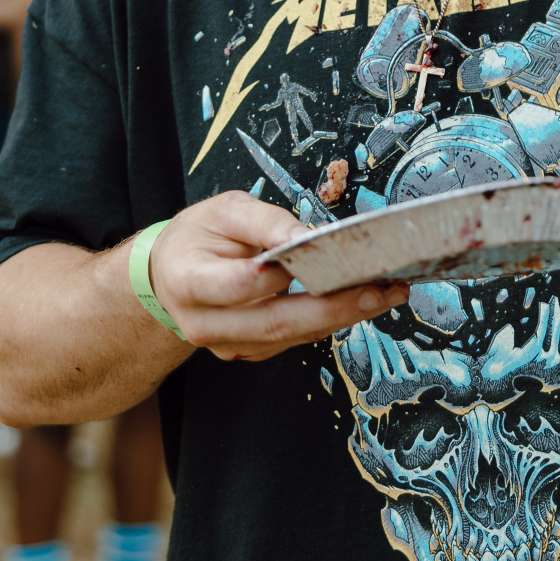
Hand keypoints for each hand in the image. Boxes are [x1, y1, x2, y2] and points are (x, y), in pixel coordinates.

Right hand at [148, 192, 407, 362]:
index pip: (234, 286)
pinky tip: (363, 301)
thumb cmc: (199, 236)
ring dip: (344, 316)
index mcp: (190, 281)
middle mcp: (208, 323)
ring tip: (388, 292)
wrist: (171, 275)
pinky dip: (332, 320)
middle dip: (334, 307)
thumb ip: (263, 221)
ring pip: (292, 336)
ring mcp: (231, 344)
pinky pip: (296, 339)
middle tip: (380, 289)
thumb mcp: (223, 210)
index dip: (271, 278)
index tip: (311, 260)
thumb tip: (304, 237)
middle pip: (275, 322)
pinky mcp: (252, 350)